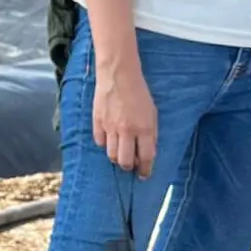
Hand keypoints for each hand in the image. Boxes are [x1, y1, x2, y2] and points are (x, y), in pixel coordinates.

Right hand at [93, 62, 157, 177]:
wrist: (118, 75)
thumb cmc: (139, 94)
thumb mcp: (152, 113)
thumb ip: (151, 134)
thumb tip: (147, 152)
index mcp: (144, 128)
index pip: (146, 157)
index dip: (145, 169)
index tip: (144, 175)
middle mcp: (127, 130)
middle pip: (125, 161)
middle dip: (129, 167)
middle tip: (130, 165)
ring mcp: (110, 127)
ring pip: (111, 154)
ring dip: (116, 157)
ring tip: (120, 152)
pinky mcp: (97, 122)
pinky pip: (100, 141)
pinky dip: (105, 143)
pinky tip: (109, 138)